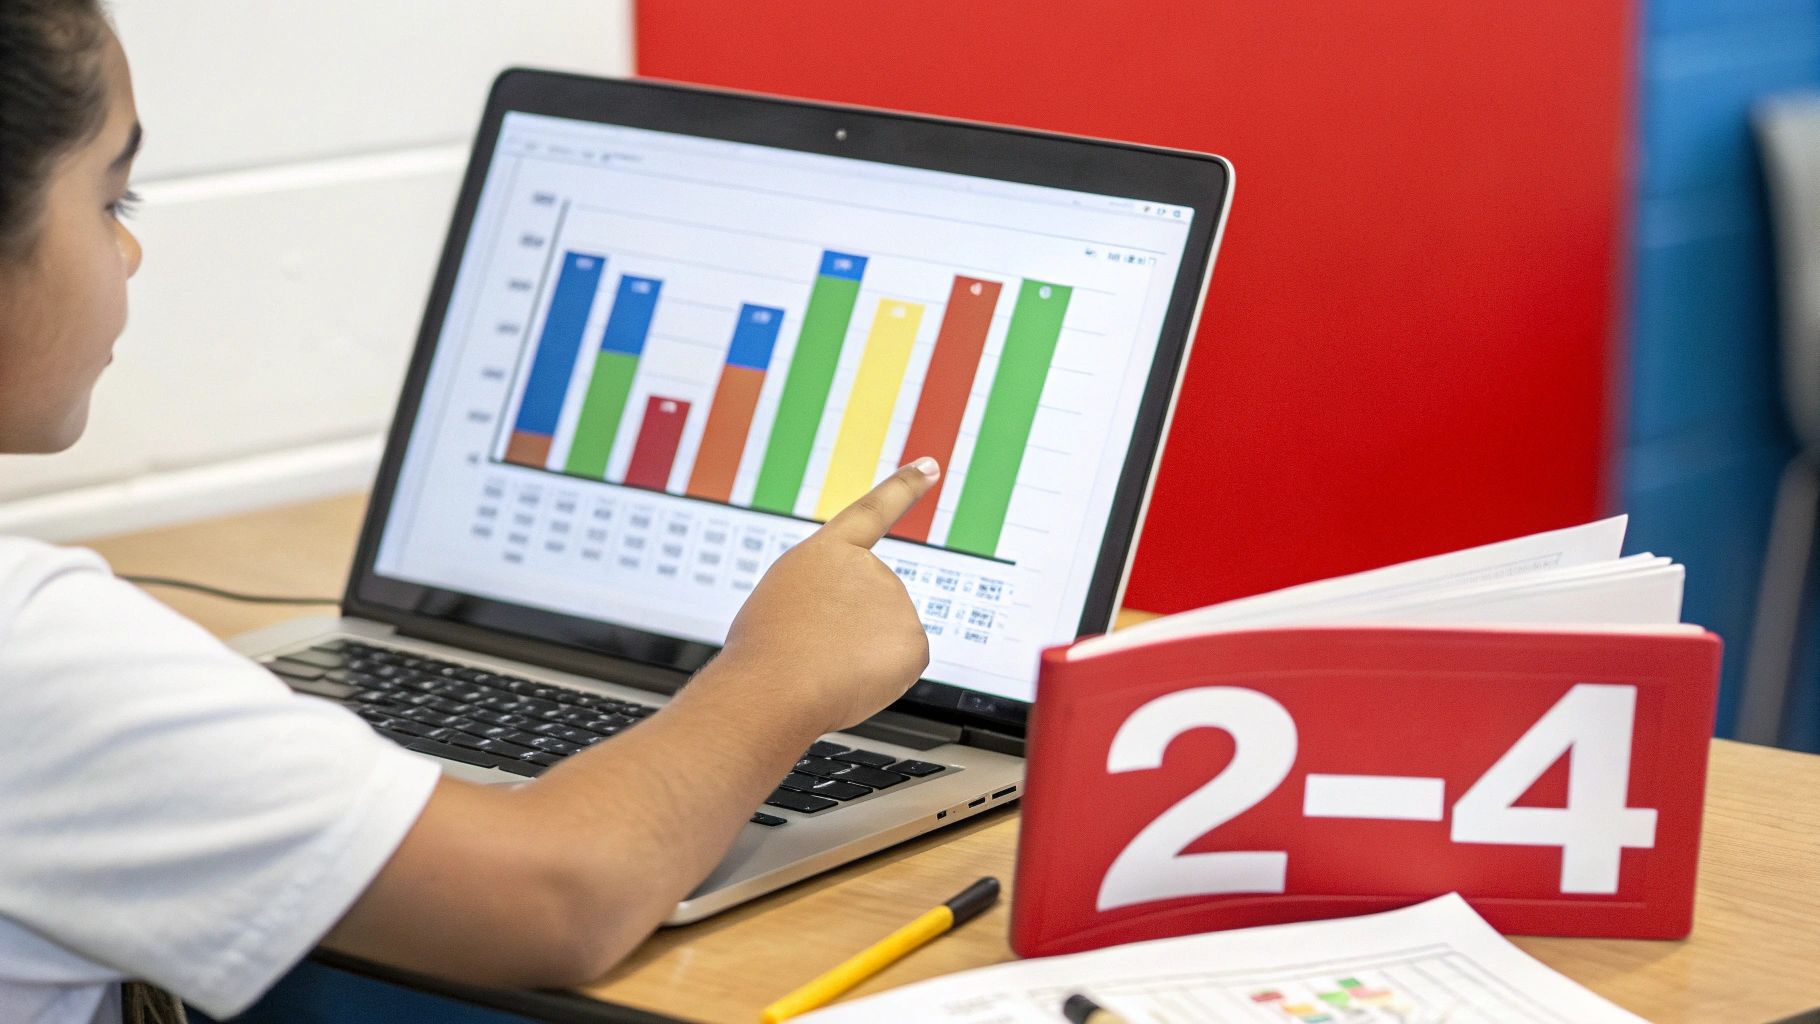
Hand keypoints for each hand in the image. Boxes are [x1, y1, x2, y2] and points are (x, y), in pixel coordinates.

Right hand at [715, 458, 941, 732]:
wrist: (772, 686)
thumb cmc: (764, 650)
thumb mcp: (784, 600)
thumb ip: (825, 599)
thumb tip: (858, 630)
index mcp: (828, 551)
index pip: (874, 510)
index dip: (904, 487)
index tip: (930, 467)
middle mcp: (869, 567)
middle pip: (873, 605)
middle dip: (851, 632)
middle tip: (814, 648)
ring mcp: (895, 601)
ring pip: (886, 638)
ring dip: (861, 656)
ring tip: (823, 664)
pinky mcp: (914, 640)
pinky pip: (902, 664)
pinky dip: (883, 679)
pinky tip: (851, 679)